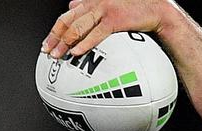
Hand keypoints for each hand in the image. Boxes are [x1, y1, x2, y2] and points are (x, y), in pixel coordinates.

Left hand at [41, 0, 173, 57]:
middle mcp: (93, 4)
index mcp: (90, 2)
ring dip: (64, 43)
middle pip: (67, 21)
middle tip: (47, 51)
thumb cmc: (133, 10)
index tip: (47, 43)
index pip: (67, 16)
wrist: (154, 10)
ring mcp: (103, 11)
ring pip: (77, 27)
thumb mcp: (108, 7)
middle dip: (55, 38)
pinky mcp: (114, 19)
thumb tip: (73, 7)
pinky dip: (84, 44)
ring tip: (57, 55)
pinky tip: (76, 52)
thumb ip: (90, 8)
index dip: (55, 30)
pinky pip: (95, 34)